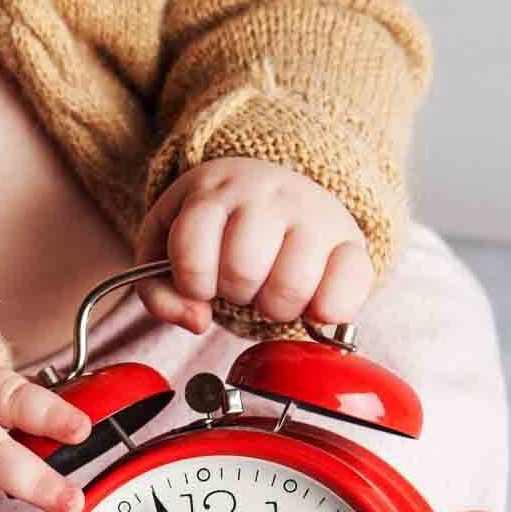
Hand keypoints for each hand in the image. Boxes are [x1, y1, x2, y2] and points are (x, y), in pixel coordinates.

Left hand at [133, 157, 374, 331]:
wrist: (272, 190)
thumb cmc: (214, 230)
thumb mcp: (165, 247)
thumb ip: (158, 291)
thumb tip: (197, 321)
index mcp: (214, 191)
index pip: (193, 253)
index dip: (193, 283)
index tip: (202, 281)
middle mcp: (268, 193)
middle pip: (242, 272)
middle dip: (235, 294)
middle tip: (242, 285)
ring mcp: (314, 212)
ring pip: (291, 286)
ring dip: (275, 307)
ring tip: (272, 291)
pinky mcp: (352, 238)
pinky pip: (348, 286)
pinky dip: (328, 311)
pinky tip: (312, 305)